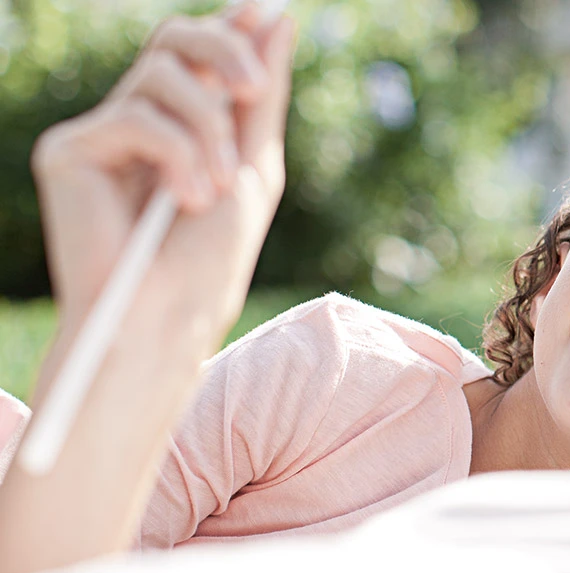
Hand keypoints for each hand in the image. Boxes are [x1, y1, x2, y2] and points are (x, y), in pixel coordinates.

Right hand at [31, 3, 294, 335]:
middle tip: (254, 90)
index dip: (232, 26)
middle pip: (174, 40)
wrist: (168, 318)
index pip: (200, 52)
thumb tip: (275, 14)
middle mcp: (136, 120)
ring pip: (161, 73)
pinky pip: (134, 116)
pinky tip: (184, 199)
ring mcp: (99, 134)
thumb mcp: (253, 166)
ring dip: (206, 128)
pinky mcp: (67, 152)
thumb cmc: (210, 258)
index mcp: (181, 123)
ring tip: (215, 187)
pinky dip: (175, 154)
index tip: (270, 7)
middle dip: (224, 52)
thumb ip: (261, 94)